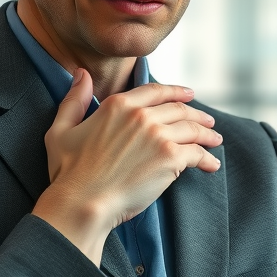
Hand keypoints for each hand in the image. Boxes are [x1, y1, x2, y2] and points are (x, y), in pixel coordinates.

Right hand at [32, 68, 221, 264]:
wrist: (82, 202)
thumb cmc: (68, 172)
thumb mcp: (61, 129)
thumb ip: (74, 100)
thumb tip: (81, 74)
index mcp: (118, 105)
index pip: (156, 91)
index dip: (176, 91)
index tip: (189, 94)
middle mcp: (141, 115)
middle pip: (179, 109)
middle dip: (197, 115)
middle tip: (208, 122)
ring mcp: (158, 135)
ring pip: (192, 129)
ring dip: (207, 134)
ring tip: (215, 140)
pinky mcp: (170, 158)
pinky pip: (196, 153)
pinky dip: (207, 158)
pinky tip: (211, 164)